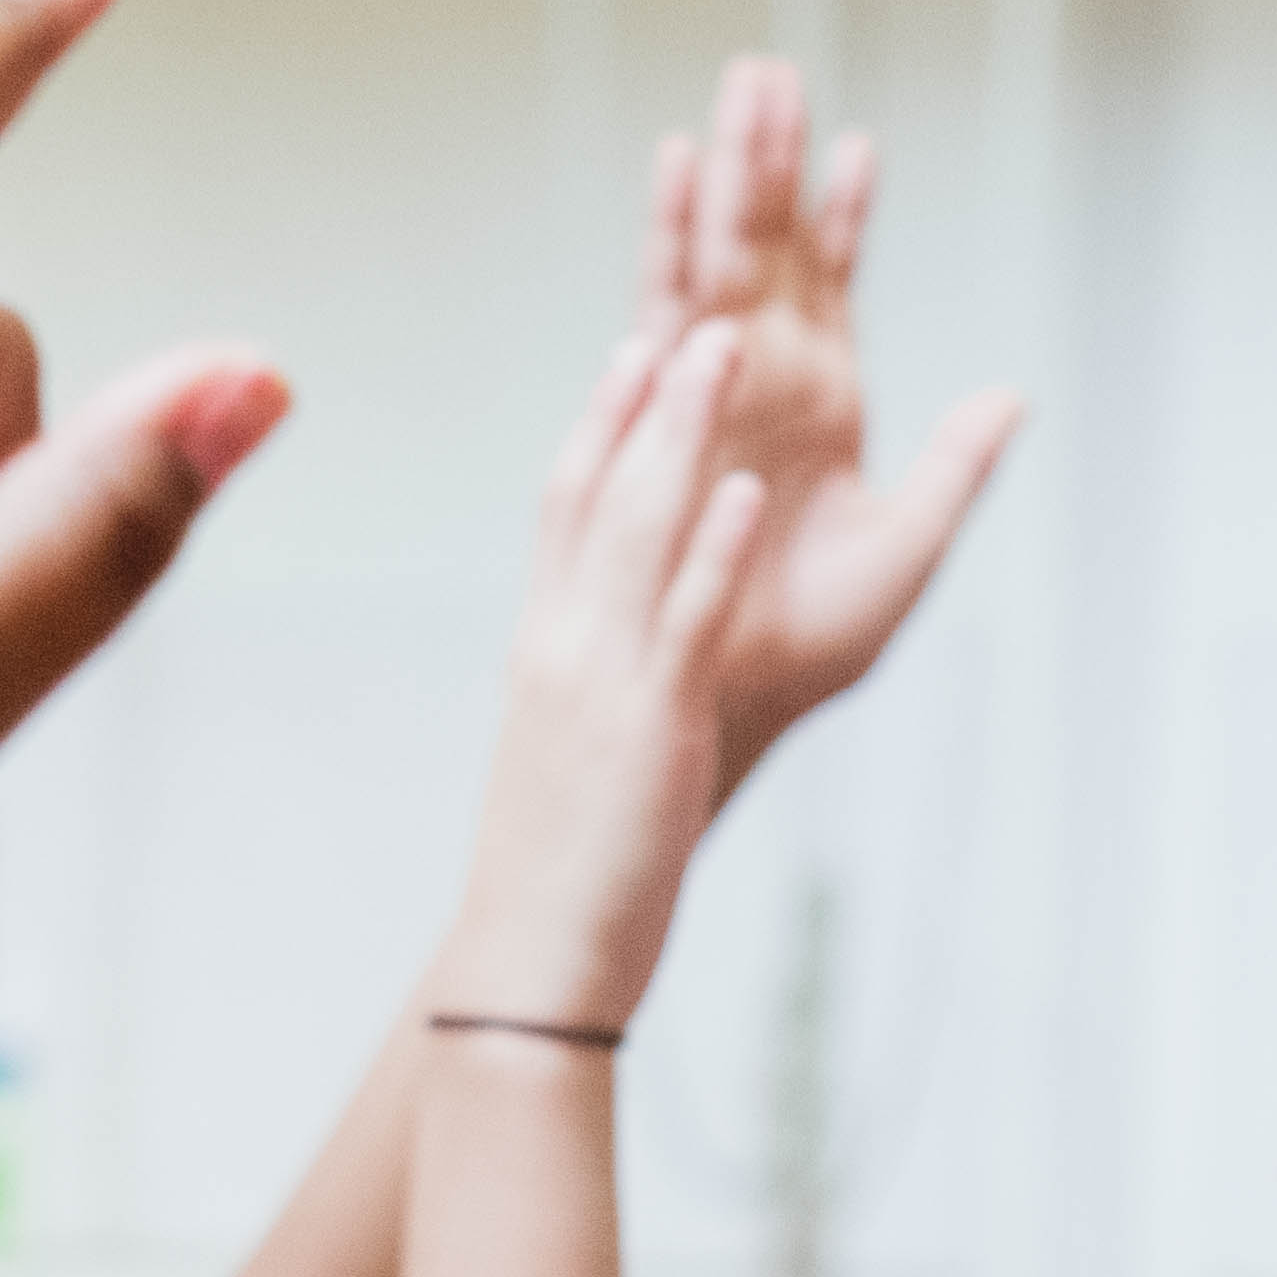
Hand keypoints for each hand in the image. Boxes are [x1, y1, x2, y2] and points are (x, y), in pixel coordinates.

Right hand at [430, 317, 774, 1024]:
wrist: (530, 964)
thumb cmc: (562, 880)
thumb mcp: (576, 762)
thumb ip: (599, 697)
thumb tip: (622, 676)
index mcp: (547, 651)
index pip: (565, 508)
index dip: (600, 423)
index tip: (631, 355)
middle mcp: (563, 644)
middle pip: (598, 488)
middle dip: (646, 397)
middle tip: (692, 313)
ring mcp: (599, 676)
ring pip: (640, 527)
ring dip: (685, 431)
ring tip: (724, 345)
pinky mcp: (646, 722)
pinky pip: (684, 616)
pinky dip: (714, 546)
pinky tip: (745, 488)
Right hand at [632, 52, 1026, 771]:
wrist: (728, 703)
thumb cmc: (806, 651)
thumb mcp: (906, 553)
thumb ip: (957, 469)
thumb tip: (1013, 395)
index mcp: (822, 405)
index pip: (836, 287)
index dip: (848, 218)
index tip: (861, 144)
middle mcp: (763, 382)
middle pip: (771, 245)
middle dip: (771, 158)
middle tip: (770, 67)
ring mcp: (712, 387)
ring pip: (723, 256)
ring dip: (733, 174)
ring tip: (739, 89)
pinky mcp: (668, 409)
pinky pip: (671, 303)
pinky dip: (677, 234)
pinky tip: (679, 170)